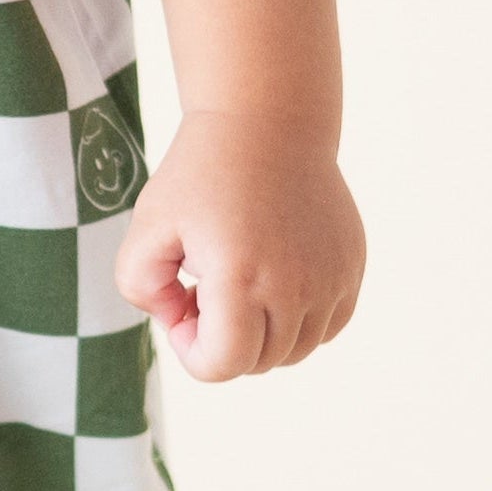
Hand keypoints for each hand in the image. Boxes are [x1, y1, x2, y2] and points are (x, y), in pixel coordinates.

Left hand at [114, 111, 364, 382]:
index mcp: (241, 277)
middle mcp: (296, 285)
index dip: (191, 352)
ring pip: (296, 350)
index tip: (181, 307)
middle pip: (258, 361)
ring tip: (239, 281)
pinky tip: (272, 277)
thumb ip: (139, 287)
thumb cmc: (200, 175)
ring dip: (262, 332)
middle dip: (223, 340)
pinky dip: (298, 319)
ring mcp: (332, 278)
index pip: (223, 365)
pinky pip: (327, 326)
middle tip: (203, 287)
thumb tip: (177, 320)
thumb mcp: (146, 226)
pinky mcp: (352, 267)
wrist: (268, 124)